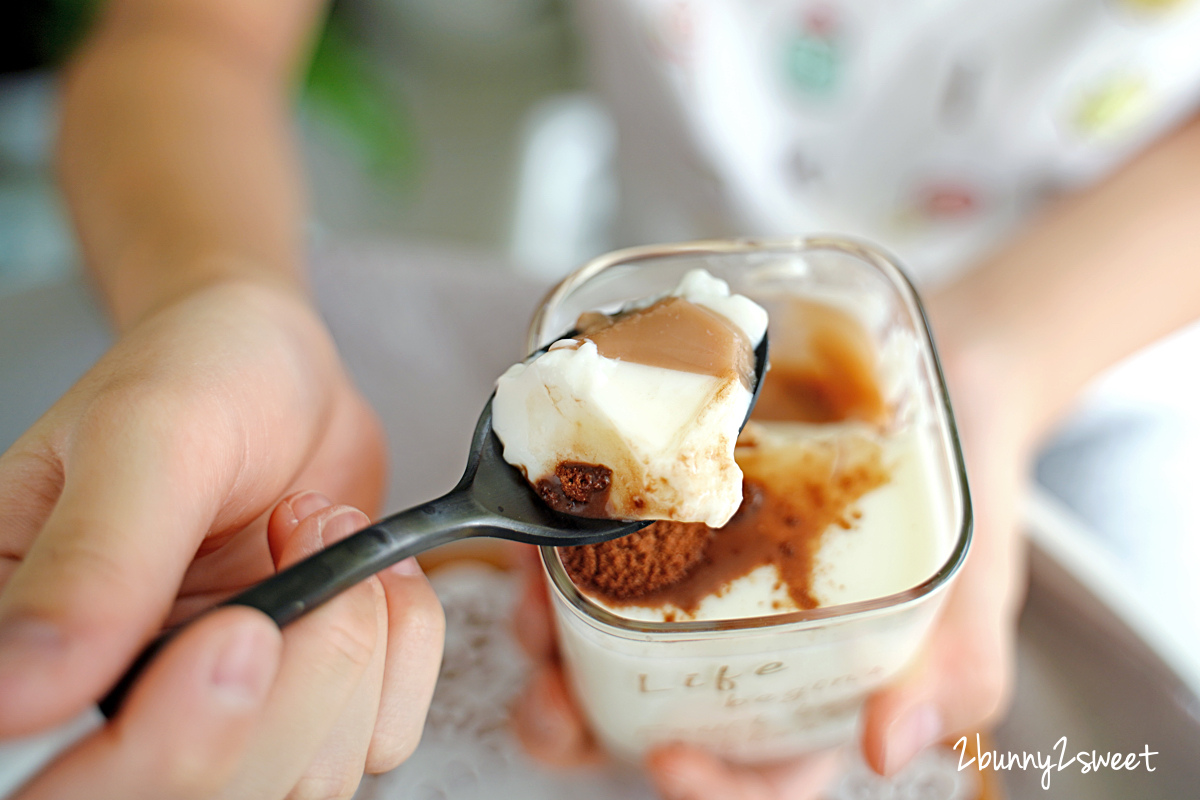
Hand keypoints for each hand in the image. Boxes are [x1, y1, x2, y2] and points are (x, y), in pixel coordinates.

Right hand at [0, 280, 444, 796]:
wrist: (282, 371)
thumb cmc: (196, 375)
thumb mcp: (142, 441)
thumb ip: (94, 564)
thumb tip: (15, 698)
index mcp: (27, 649)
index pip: (68, 784)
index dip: (160, 751)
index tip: (240, 634)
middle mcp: (118, 704)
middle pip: (211, 796)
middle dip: (294, 672)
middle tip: (298, 531)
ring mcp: (219, 716)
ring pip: (309, 778)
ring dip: (353, 644)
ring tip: (317, 527)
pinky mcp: (304, 707)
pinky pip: (382, 737)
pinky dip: (404, 649)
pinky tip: (370, 570)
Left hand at [509, 340, 1029, 798]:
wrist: (939, 372)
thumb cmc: (965, 487)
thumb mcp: (976, 583)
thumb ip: (956, 670)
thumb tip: (886, 752)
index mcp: (815, 684)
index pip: (761, 773)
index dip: (710, 787)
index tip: (665, 761)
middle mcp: (742, 641)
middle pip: (648, 718)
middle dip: (578, 723)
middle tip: (545, 693)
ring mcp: (697, 574)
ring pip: (600, 639)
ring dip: (548, 637)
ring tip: (532, 600)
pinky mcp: (668, 511)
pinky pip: (597, 543)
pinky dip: (558, 548)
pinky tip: (546, 527)